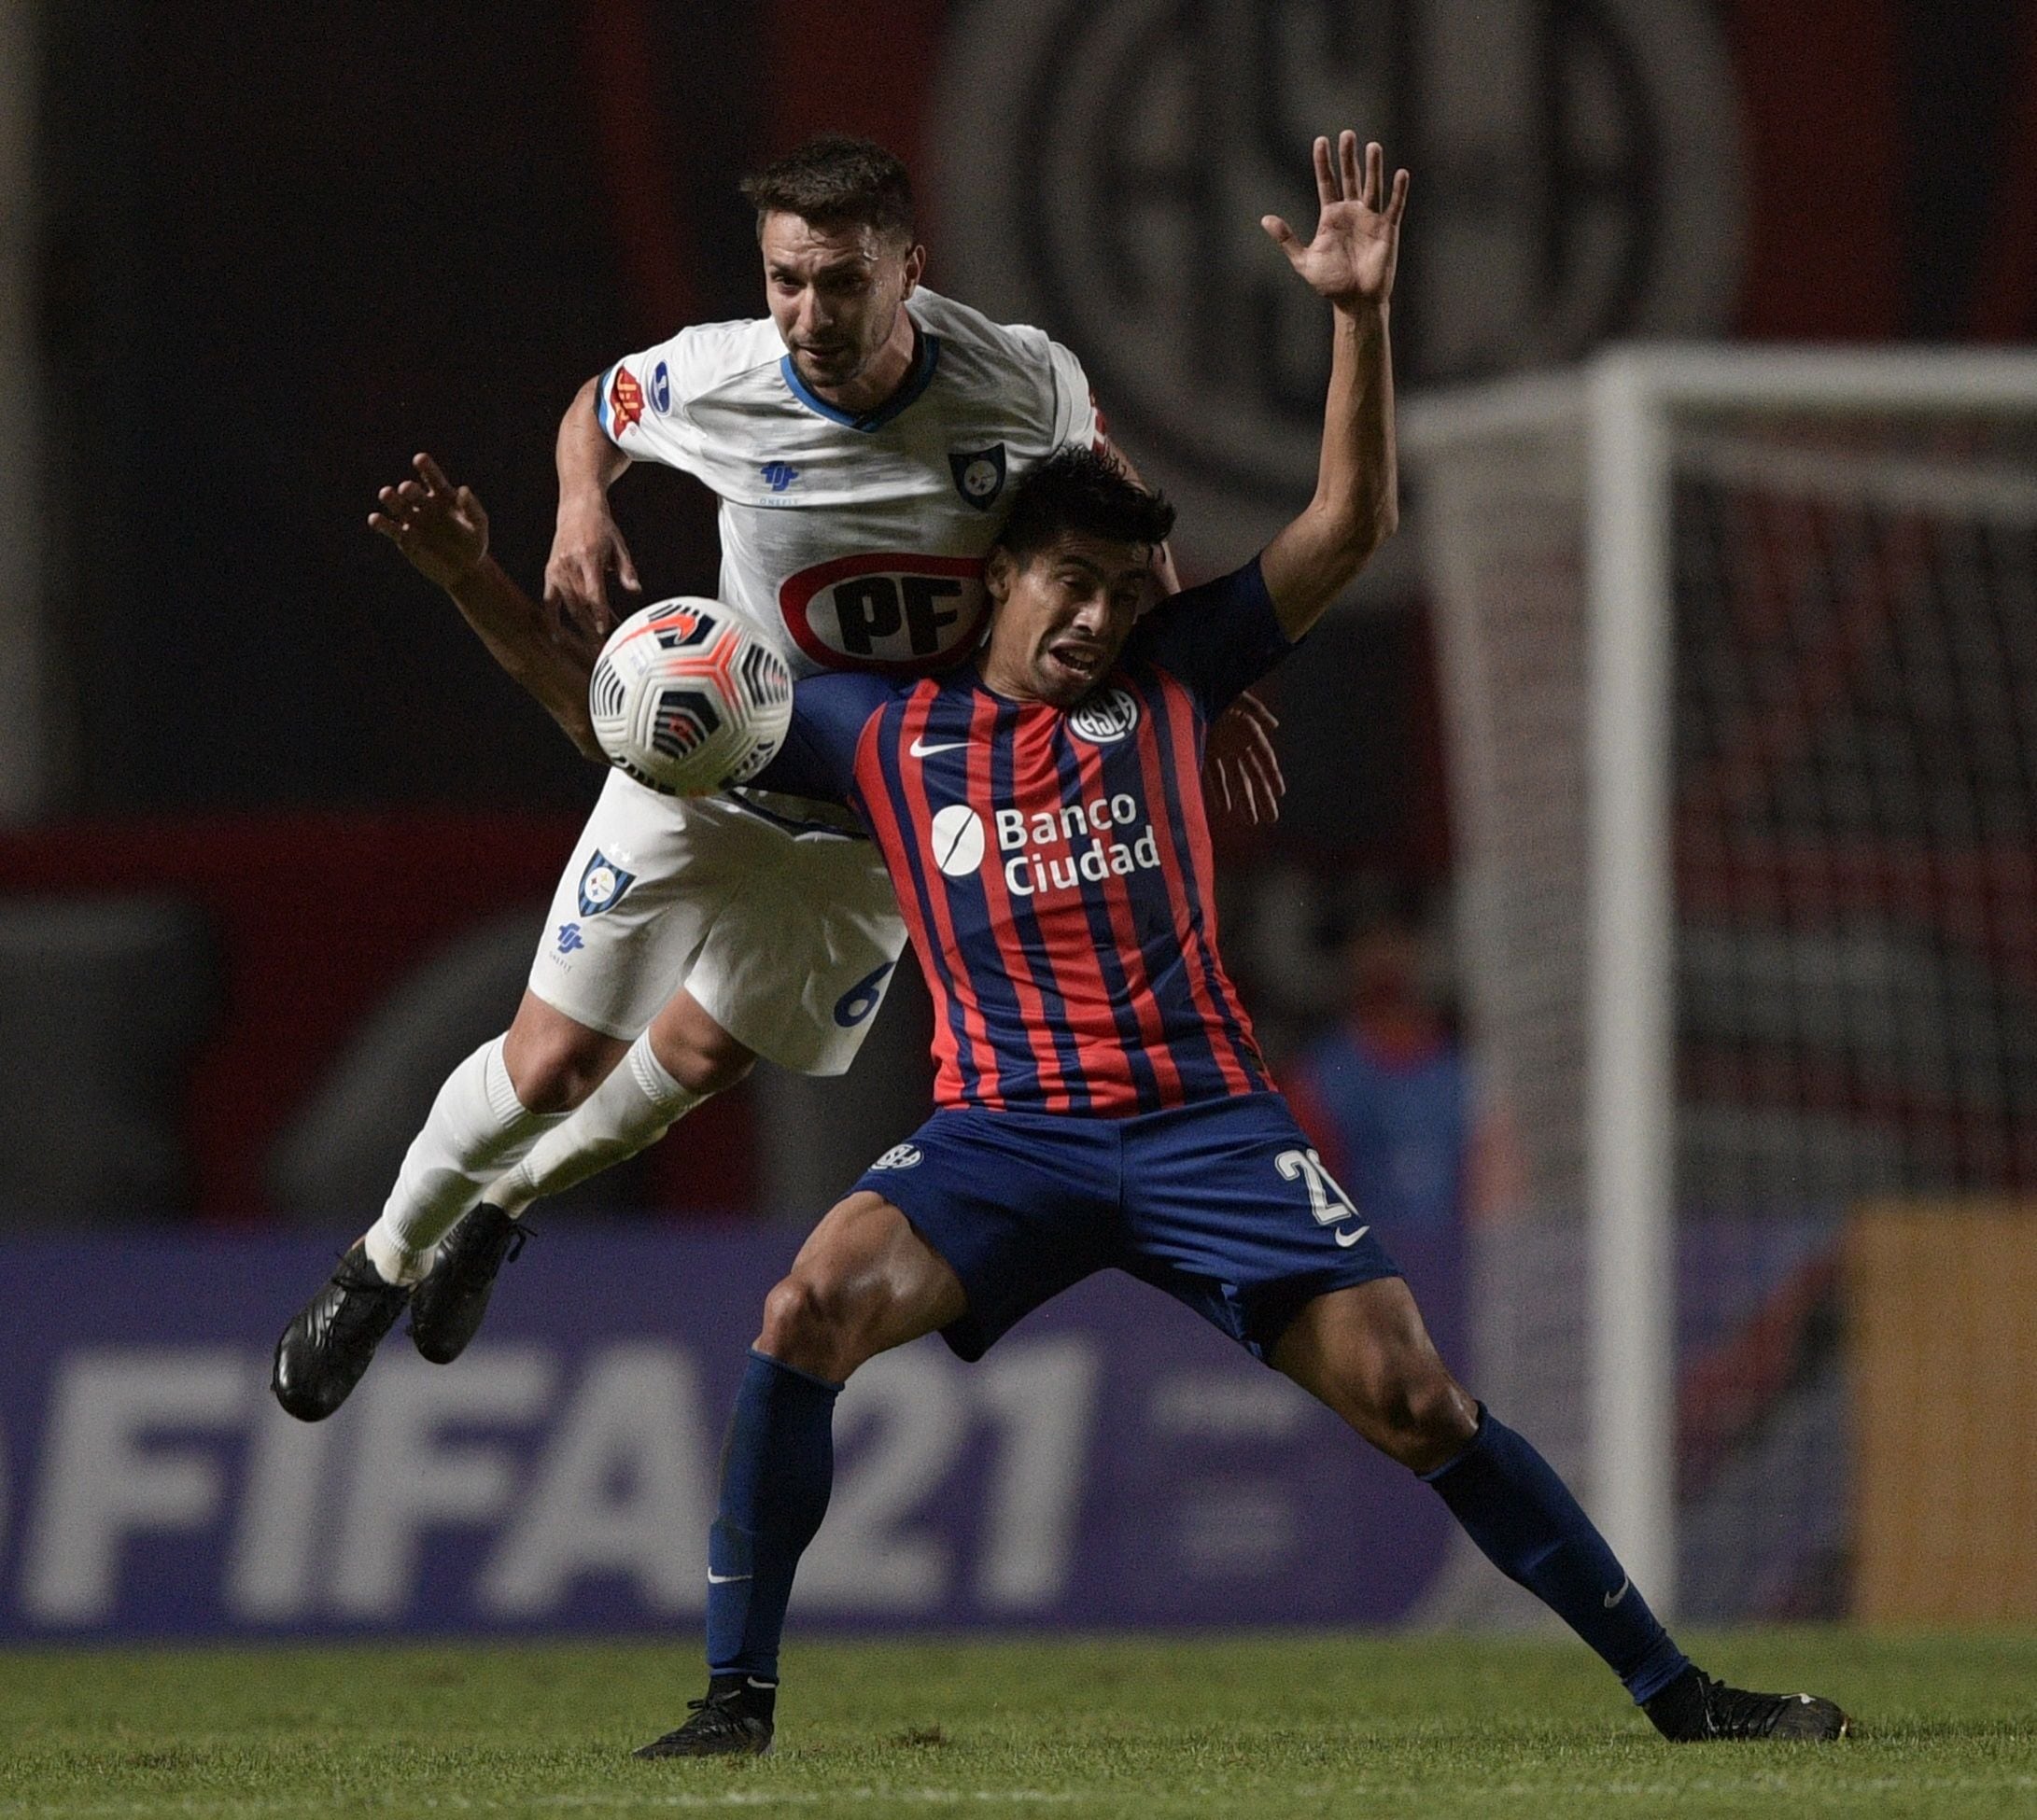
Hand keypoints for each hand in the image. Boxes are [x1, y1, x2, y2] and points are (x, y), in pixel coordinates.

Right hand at [369, 453, 488, 588]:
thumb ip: (472, 508)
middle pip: (411, 491)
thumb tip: (464, 490)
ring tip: (386, 494)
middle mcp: (424, 503)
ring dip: (390, 498)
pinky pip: (389, 528)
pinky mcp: (404, 538)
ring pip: (397, 505)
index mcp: (442, 495)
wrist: (464, 570)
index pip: (433, 477)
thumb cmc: (474, 544)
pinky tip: (374, 519)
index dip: (426, 467)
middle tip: (407, 489)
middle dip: (408, 489)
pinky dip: (381, 523)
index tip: (420, 459)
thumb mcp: (478, 526)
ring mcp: (412, 519)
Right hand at [545, 495, 640, 637]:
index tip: (607, 630)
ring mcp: (557, 569)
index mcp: (587, 557)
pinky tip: (559, 638)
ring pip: (568, 605)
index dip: (600, 613)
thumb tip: (636, 591)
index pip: (593, 592)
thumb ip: (627, 570)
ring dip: (581, 627)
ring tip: (594, 646)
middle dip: (593, 627)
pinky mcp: (550, 572)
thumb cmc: (602, 527)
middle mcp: (568, 564)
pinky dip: (553, 619)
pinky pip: (549, 600)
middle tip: (606, 647)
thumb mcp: (619, 545)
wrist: (577, 507)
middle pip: (581, 603)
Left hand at [1204, 690, 1284, 824]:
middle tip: (1272, 818)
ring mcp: (1222, 750)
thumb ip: (1254, 708)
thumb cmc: (1214, 688)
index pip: (1264, 756)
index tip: (1280, 792)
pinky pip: (1214, 776)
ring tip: (1253, 821)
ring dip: (1244, 800)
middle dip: (1263, 797)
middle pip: (1253, 775)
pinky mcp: (1206, 752)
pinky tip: (1227, 808)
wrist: (1186, 687)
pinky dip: (1220, 791)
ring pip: (1236, 780)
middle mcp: (1238, 744)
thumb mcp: (1235, 694)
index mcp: (1248, 730)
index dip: (1272, 774)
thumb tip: (1275, 724)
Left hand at [1261, 132, 1407, 315]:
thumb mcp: (1304, 261)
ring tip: (1372, 146)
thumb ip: (1287, 239)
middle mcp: (1351, 212)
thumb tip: (1265, 219)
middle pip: (1350, 177)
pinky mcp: (1387, 228)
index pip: (1326, 182)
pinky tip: (1400, 174)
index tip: (1320, 141)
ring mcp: (1370, 218)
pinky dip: (1398, 191)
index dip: (1323, 162)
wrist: (1355, 301)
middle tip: (1347, 134)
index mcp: (1331, 216)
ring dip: (1373, 167)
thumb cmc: (1330, 283)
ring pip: (1372, 186)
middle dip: (1348, 156)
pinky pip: (1394, 205)